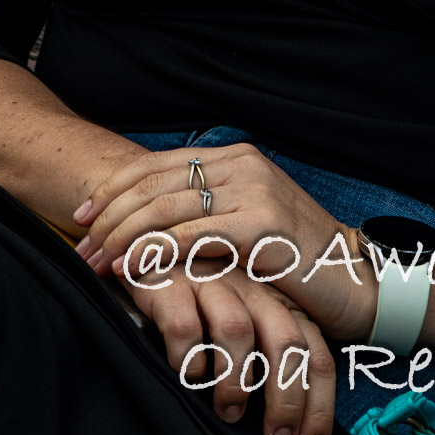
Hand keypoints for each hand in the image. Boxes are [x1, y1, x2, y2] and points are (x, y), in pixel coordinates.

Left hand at [73, 142, 377, 339]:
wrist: (353, 278)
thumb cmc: (291, 257)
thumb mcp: (243, 220)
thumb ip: (202, 209)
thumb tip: (139, 219)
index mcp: (234, 156)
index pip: (157, 164)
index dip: (113, 188)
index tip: (81, 216)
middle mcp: (243, 164)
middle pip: (155, 184)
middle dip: (108, 218)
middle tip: (80, 249)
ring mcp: (254, 191)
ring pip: (167, 208)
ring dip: (122, 238)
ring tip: (97, 262)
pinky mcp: (261, 226)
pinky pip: (192, 236)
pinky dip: (154, 252)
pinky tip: (131, 267)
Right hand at [117, 252, 336, 434]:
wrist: (152, 249)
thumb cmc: (204, 300)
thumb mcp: (248, 323)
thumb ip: (268, 357)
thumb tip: (287, 423)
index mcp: (280, 301)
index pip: (315, 352)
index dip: (318, 402)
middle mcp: (253, 288)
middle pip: (287, 342)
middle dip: (285, 398)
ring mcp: (214, 280)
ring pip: (237, 330)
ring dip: (235, 381)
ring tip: (227, 410)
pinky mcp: (173, 280)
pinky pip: (184, 327)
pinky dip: (188, 360)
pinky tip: (188, 376)